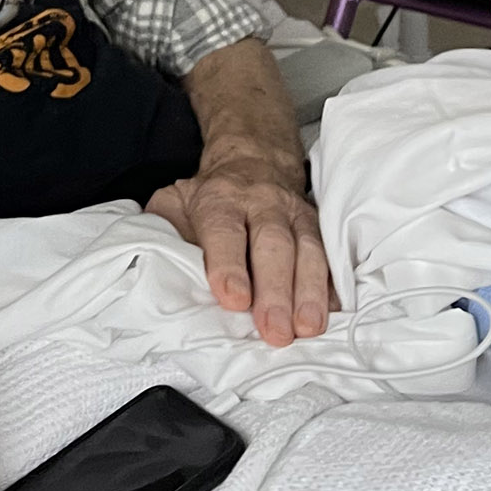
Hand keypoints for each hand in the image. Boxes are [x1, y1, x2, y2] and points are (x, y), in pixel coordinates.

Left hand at [145, 152, 332, 345]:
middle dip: (276, 290)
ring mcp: (294, 215)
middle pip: (272, 245)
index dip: (228, 265)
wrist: (254, 160)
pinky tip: (330, 312)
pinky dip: (332, 285)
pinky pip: (329, 255)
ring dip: (309, 292)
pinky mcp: (317, 227)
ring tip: (307, 328)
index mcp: (220, 199)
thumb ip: (163, 230)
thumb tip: (157, 266)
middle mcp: (262, 204)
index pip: (224, 231)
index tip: (233, 299)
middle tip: (275, 330)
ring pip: (307, 250)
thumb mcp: (175, 202)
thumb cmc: (211, 196)